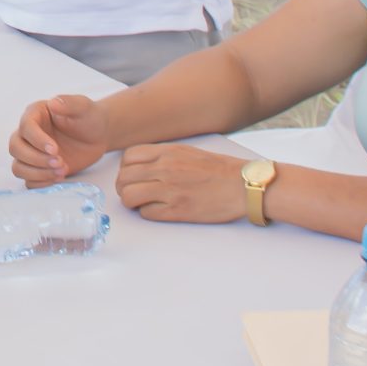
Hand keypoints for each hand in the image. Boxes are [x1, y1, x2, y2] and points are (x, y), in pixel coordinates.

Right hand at [9, 94, 111, 183]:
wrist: (97, 135)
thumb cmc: (88, 117)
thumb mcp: (83, 107)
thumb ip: (69, 103)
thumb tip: (53, 103)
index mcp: (35, 114)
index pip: (25, 127)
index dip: (37, 140)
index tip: (55, 149)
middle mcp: (28, 134)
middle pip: (16, 148)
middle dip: (36, 159)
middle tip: (60, 162)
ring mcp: (31, 152)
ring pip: (18, 167)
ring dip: (38, 173)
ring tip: (62, 171)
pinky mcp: (38, 168)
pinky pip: (28, 181)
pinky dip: (41, 183)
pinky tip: (58, 177)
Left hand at [113, 144, 247, 221]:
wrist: (243, 185)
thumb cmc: (219, 169)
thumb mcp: (188, 152)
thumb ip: (163, 156)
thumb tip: (141, 165)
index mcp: (167, 152)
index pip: (127, 157)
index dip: (126, 168)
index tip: (134, 175)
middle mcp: (165, 169)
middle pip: (123, 178)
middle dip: (124, 187)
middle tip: (135, 193)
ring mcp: (170, 190)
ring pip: (129, 197)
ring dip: (132, 202)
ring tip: (143, 204)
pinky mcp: (177, 211)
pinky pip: (146, 213)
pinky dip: (147, 213)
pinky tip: (159, 211)